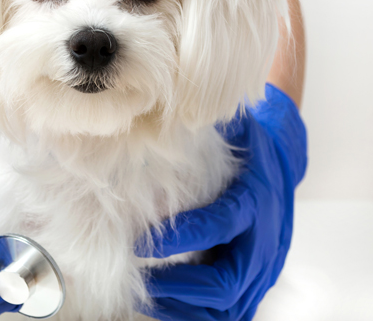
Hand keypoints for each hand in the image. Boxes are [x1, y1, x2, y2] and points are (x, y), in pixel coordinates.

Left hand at [141, 85, 306, 320]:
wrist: (281, 160)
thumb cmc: (245, 144)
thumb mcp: (229, 130)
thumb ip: (199, 129)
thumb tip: (157, 121)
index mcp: (255, 199)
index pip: (220, 225)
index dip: (181, 236)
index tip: (141, 241)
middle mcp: (264, 239)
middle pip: (226, 281)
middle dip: (178, 284)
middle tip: (140, 275)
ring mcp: (264, 265)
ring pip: (230, 306)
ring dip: (185, 306)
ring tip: (146, 295)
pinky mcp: (257, 279)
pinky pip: (232, 311)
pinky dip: (197, 314)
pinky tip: (164, 305)